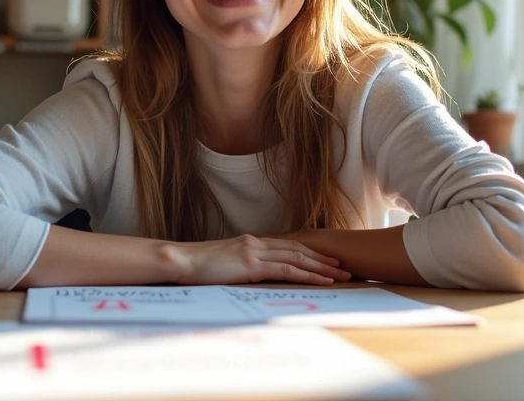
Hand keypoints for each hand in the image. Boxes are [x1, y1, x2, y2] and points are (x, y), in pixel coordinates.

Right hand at [164, 234, 350, 285]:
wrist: (180, 260)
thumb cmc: (196, 266)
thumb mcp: (223, 263)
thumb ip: (240, 265)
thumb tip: (250, 275)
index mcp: (251, 242)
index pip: (288, 246)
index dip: (310, 252)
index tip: (327, 259)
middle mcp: (257, 243)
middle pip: (299, 250)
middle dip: (323, 259)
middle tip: (343, 267)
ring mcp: (255, 252)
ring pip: (298, 258)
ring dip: (322, 267)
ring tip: (340, 275)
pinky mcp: (251, 265)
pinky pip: (287, 270)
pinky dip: (308, 275)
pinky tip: (322, 281)